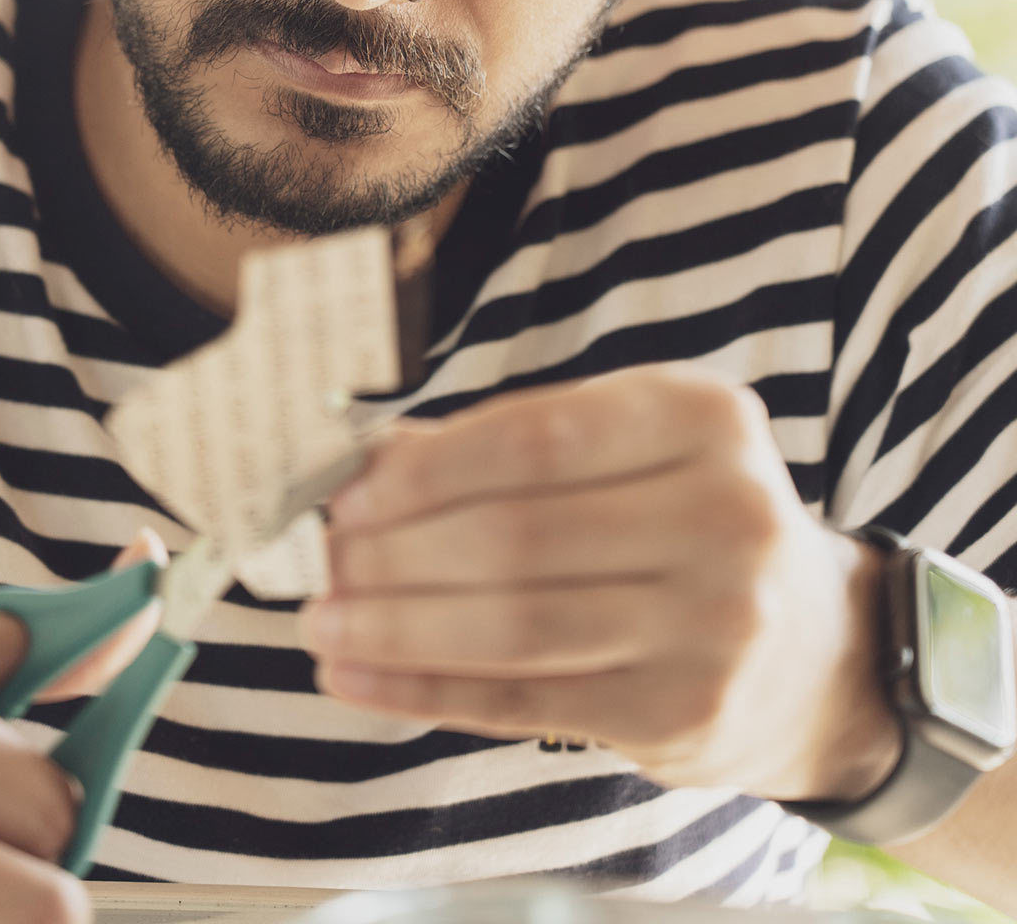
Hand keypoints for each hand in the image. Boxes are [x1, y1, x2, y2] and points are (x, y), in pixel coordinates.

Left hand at [300, 367, 901, 802]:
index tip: (345, 490)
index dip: (427, 466)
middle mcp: (726, 515)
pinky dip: (423, 689)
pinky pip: (523, 702)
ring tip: (322, 618)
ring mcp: (715, 625)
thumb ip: (507, 447)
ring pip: (515, 624)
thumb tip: (365, 463)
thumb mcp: (628, 452)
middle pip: (518, 535)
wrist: (814, 649)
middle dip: (396, 550)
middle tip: (320, 560)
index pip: (538, 435)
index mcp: (705, 418)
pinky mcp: (683, 715)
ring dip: (396, 624)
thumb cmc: (686, 521)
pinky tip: (356, 676)